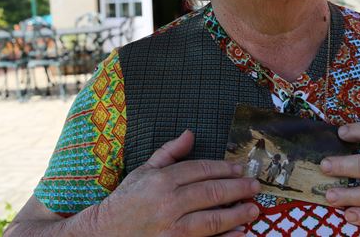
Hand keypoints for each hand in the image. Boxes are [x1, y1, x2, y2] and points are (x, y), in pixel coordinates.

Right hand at [93, 130, 260, 235]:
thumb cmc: (126, 201)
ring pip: (211, 219)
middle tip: (255, 186)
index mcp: (161, 180)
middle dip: (237, 188)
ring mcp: (171, 227)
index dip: (223, 168)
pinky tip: (239, 233)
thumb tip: (190, 134)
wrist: (104, 233)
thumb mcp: (143, 171)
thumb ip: (169, 152)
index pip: (200, 170)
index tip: (240, 168)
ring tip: (253, 209)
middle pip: (210, 193)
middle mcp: (167, 202)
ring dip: (236, 214)